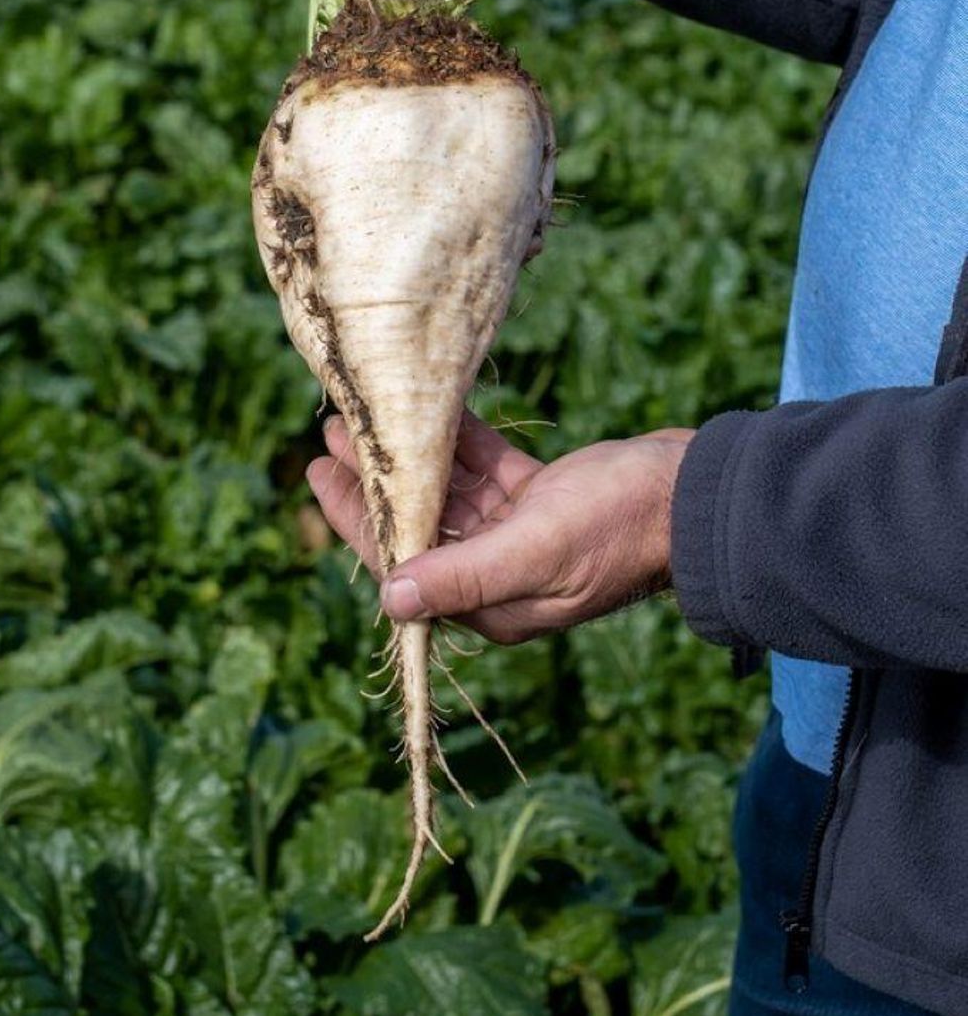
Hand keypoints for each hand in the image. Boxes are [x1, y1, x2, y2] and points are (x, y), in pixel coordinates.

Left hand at [306, 412, 692, 644]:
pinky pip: (487, 472)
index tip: (318, 473)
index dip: (355, 518)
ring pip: (449, 495)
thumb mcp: (536, 548)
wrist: (696, 497)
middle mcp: (498, 575)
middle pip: (419, 526)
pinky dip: (460, 445)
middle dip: (373, 482)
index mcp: (492, 603)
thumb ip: (463, 576)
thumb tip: (390, 599)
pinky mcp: (544, 501)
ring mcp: (521, 537)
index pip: (403, 564)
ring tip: (366, 417)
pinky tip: (432, 413)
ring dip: (410, 459)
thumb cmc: (620, 524)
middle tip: (331, 434)